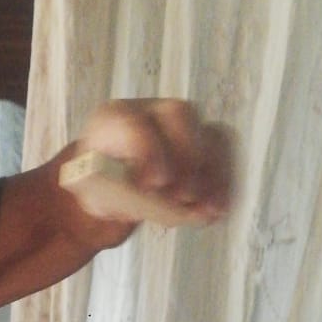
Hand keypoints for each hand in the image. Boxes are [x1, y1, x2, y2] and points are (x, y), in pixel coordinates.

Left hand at [63, 98, 234, 229]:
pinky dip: (225, 181)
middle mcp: (151, 111)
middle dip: (186, 156)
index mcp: (113, 118)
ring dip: (212, 174)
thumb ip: (114, 195)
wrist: (111, 183)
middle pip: (179, 114)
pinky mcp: (204, 139)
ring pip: (209, 132)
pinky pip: (225, 152)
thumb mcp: (95, 193)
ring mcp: (182, 122)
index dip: (147, 151)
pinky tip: (219, 210)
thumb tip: (148, 200)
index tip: (154, 185)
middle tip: (182, 196)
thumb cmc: (100, 185)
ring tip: (206, 211)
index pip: (133, 122)